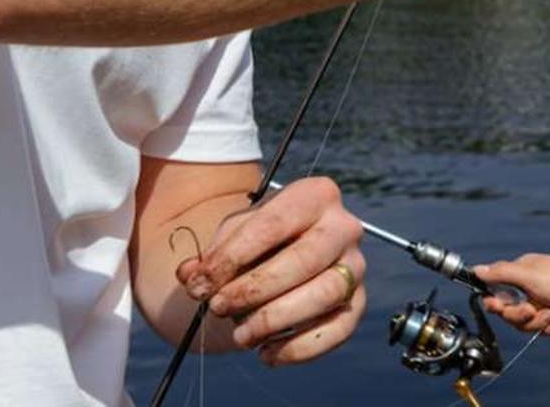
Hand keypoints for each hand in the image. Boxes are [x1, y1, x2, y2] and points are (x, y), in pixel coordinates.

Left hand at [175, 176, 365, 365]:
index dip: (232, 257)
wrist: (286, 250)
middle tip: (218, 308)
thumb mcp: (232, 236)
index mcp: (315, 195)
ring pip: (324, 294)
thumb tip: (191, 277)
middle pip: (304, 260)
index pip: (273, 225)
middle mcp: (344, 227)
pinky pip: (339, 329)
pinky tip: (266, 353)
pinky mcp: (357, 302)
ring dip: (275, 319)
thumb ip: (210, 256)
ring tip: (240, 335)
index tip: (199, 284)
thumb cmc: (257, 240)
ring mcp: (356, 266)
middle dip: (254, 290)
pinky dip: (300, 348)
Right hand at [473, 254, 549, 335]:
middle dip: (521, 316)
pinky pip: (543, 330)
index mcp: (521, 276)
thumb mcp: (529, 274)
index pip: (497, 293)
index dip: (496, 304)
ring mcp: (542, 303)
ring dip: (539, 322)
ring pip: (526, 325)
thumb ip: (501, 273)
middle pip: (510, 314)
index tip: (499, 307)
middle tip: (533, 310)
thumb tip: (476, 270)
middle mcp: (529, 290)